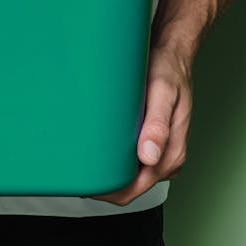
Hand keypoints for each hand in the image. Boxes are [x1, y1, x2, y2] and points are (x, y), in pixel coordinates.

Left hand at [91, 43, 193, 206]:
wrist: (172, 54)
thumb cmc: (169, 70)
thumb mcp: (163, 93)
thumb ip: (158, 125)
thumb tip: (149, 156)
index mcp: (171, 154)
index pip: (134, 190)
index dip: (107, 192)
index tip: (82, 182)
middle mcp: (165, 157)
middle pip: (128, 186)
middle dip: (102, 183)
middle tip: (73, 168)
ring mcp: (157, 150)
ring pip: (128, 174)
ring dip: (107, 170)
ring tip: (82, 156)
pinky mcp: (150, 140)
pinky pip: (129, 159)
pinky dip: (113, 156)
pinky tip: (97, 145)